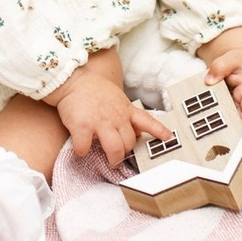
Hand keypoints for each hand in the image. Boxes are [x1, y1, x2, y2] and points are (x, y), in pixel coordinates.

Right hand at [44, 53, 172, 166]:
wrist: (72, 80)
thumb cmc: (94, 91)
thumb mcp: (117, 99)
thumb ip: (127, 115)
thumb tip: (139, 132)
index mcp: (125, 109)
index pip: (147, 121)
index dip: (159, 131)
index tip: (169, 138)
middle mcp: (116, 116)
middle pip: (129, 143)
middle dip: (125, 152)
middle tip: (118, 155)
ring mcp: (100, 122)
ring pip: (115, 150)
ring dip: (112, 158)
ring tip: (109, 160)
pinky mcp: (83, 127)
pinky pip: (86, 148)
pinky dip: (83, 152)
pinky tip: (81, 148)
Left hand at [198, 27, 241, 126]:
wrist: (238, 60)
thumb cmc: (240, 60)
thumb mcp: (232, 58)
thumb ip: (220, 67)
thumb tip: (209, 80)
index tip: (233, 129)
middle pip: (238, 121)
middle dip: (227, 128)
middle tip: (213, 133)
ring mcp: (235, 107)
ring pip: (228, 120)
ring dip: (217, 124)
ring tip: (204, 130)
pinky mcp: (225, 106)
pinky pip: (219, 113)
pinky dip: (211, 116)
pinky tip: (199, 121)